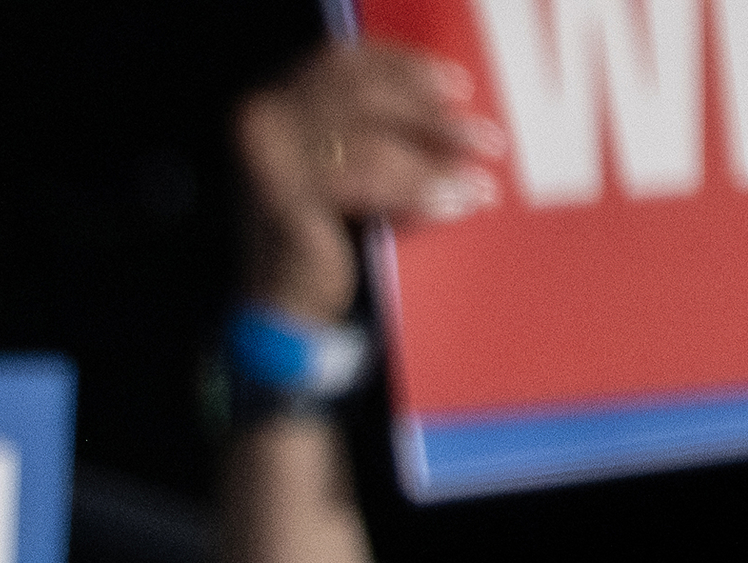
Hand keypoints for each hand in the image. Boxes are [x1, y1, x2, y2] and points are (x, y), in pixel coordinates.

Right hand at [233, 41, 501, 322]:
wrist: (278, 313)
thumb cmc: (314, 242)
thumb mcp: (340, 170)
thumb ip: (375, 132)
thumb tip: (447, 109)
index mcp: (270, 104)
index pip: (344, 66)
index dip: (407, 72)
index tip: (456, 88)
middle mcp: (262, 121)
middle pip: (362, 96)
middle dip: (430, 120)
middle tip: (485, 142)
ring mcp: (269, 159)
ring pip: (371, 142)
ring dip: (432, 161)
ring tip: (474, 185)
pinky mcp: (285, 199)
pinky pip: (369, 181)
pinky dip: (417, 191)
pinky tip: (452, 204)